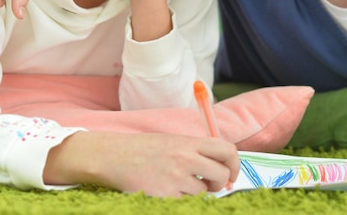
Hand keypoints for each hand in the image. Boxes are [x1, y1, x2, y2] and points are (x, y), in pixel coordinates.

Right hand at [44, 131, 239, 196]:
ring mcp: (175, 178)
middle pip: (221, 174)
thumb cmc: (142, 149)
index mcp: (189, 142)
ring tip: (179, 185)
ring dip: (197, 194)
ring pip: (204, 193)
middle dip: (220, 183)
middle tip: (209, 185)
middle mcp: (186, 158)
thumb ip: (196, 151)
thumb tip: (221, 167)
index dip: (235, 164)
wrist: (112, 156)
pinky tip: (168, 192)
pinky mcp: (164, 196)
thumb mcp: (172, 141)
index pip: (227, 150)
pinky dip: (181, 201)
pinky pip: (186, 203)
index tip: (230, 172)